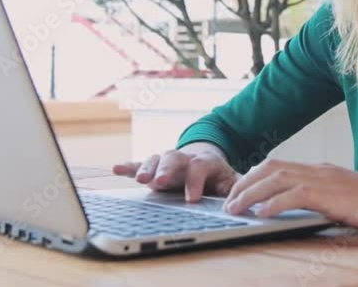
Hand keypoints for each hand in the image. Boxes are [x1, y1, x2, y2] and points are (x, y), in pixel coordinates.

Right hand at [112, 143, 241, 201]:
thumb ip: (235, 188)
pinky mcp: (155, 167)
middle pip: (174, 158)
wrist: (205, 160)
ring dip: (147, 169)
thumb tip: (241, 200)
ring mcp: (167, 162)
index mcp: (205, 161)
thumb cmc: (217, 176)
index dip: (195, 182)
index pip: (200, 167)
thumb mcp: (231, 181)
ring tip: (141, 180)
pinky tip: (116, 169)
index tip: (192, 200)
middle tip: (161, 182)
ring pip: (156, 159)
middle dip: (167, 169)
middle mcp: (184, 158)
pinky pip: (140, 164)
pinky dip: (128, 167)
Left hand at [222, 159, 357, 234]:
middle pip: (271, 167)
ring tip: (235, 208)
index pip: (279, 165)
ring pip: (277, 177)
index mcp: (322, 170)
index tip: (239, 192)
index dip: (254, 177)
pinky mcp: (333, 195)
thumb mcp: (347, 200)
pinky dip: (274, 203)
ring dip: (251, 192)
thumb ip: (326, 200)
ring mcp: (326, 180)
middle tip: (228, 202)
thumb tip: (305, 210)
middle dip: (244, 183)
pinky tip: (262, 214)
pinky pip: (296, 194)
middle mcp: (320, 170)